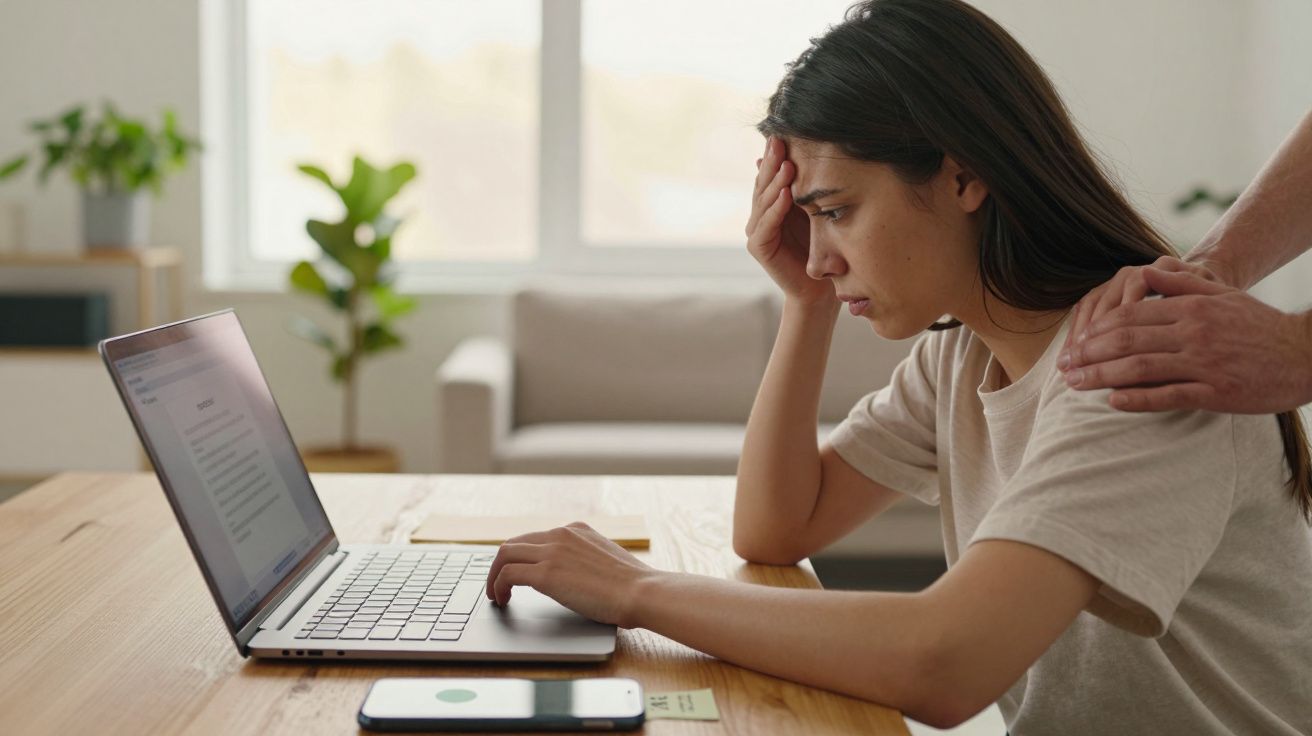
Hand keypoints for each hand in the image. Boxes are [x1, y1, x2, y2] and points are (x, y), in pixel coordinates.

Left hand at [485, 522, 658, 627]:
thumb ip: (586, 559)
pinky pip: (508, 575)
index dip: (521, 555)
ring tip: (495, 594)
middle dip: (501, 563)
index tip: (517, 569)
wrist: (641, 592)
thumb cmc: (632, 585)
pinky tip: (502, 600)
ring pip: (505, 554)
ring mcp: (552, 552)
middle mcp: (561, 534)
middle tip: (498, 582)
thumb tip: (576, 576)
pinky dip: (498, 587)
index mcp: (576, 529)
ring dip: (494, 575)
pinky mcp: (546, 574)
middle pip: (515, 542)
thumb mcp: (606, 559)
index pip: (536, 536)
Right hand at [746, 137, 833, 305]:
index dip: (775, 155)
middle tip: (779, 139)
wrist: (820, 288)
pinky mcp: (759, 247)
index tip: (784, 132)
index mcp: (773, 203)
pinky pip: (766, 224)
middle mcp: (761, 215)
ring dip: (774, 182)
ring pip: (763, 200)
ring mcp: (757, 230)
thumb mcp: (818, 209)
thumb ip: (808, 187)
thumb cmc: (823, 247)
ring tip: (785, 164)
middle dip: (772, 161)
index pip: (771, 174)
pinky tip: (785, 194)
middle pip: (764, 183)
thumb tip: (809, 155)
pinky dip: (775, 208)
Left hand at [1060, 267, 1311, 412]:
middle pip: (1127, 341)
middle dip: (1089, 354)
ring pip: (1141, 368)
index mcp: (1191, 308)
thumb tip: (1144, 271)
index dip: (1096, 331)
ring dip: (1102, 377)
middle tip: (1063, 366)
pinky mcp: (1217, 392)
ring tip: (1076, 384)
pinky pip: (1169, 396)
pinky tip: (1113, 402)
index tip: (1075, 344)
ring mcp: (1205, 363)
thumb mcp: (1222, 295)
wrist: (1306, 355)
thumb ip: (1181, 284)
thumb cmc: (1259, 326)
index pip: (1130, 316)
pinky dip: (1138, 399)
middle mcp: (1194, 332)